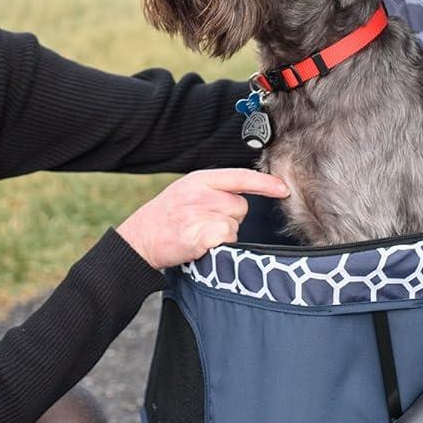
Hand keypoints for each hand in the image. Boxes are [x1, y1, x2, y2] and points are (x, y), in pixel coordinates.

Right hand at [116, 168, 290, 268]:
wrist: (138, 239)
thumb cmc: (166, 218)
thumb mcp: (186, 191)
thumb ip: (213, 189)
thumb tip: (244, 195)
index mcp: (200, 179)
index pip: (240, 177)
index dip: (264, 183)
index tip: (283, 188)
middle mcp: (200, 192)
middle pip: (241, 206)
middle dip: (231, 217)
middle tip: (205, 223)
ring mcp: (198, 213)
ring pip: (235, 224)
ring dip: (223, 233)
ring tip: (199, 233)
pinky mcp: (197, 234)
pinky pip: (226, 238)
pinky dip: (218, 245)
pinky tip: (199, 243)